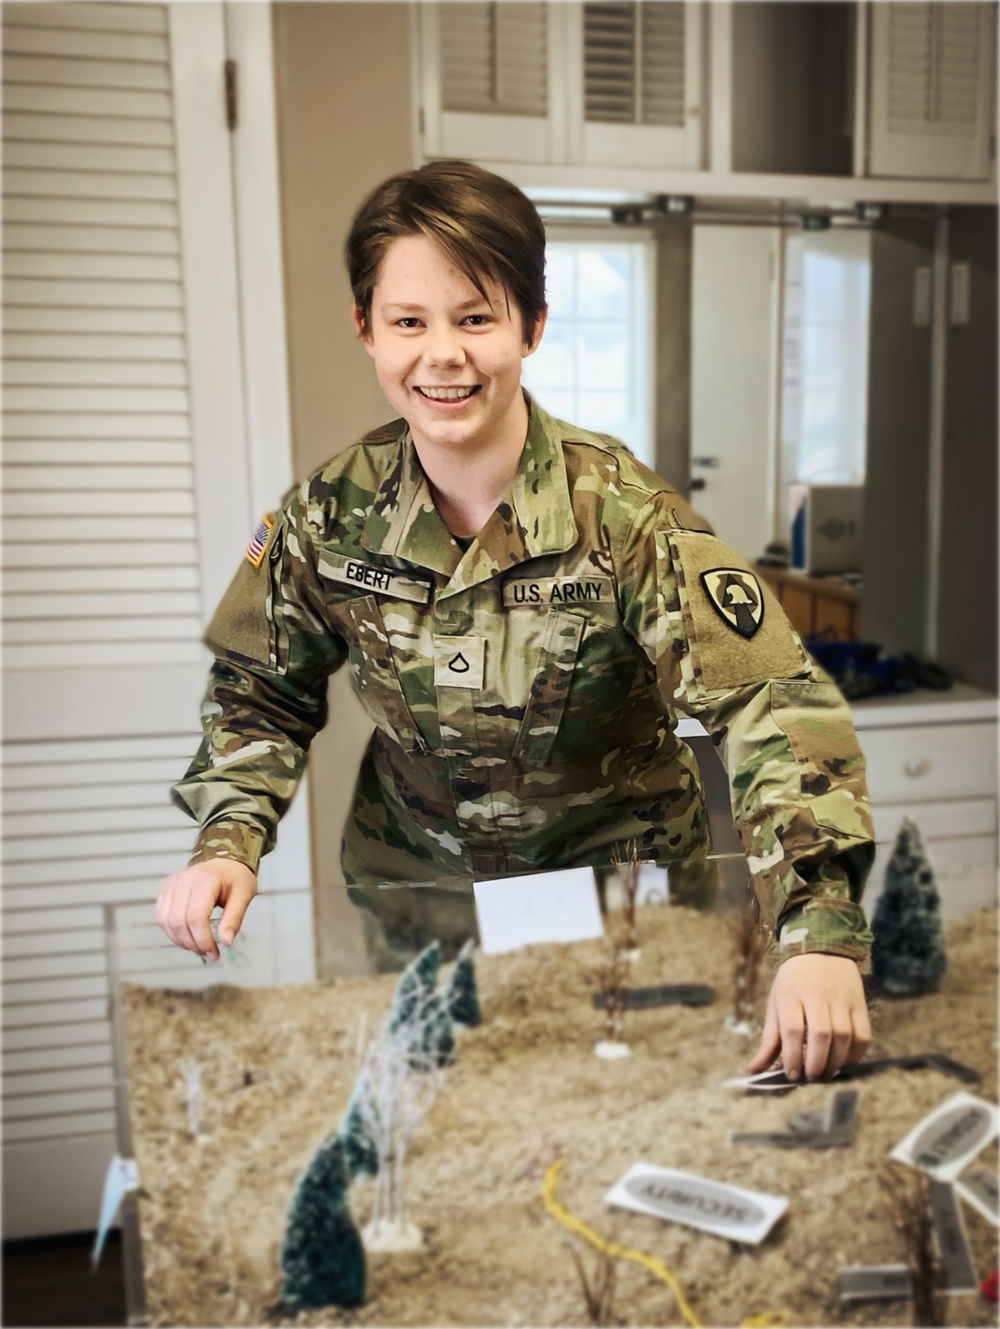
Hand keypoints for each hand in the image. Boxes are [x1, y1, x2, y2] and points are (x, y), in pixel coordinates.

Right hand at [156, 859, 256, 959]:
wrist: (225, 862)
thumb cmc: (235, 878)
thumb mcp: (244, 896)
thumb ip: (234, 919)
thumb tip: (226, 942)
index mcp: (205, 880)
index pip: (196, 917)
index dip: (203, 940)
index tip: (215, 953)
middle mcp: (184, 880)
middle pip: (179, 922)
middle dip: (193, 943)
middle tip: (208, 951)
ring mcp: (172, 883)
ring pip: (166, 922)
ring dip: (181, 940)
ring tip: (198, 945)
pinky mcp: (165, 888)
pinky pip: (161, 917)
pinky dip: (172, 932)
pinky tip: (188, 936)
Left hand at [747, 952, 869, 1080]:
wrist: (821, 949)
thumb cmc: (794, 982)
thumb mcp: (776, 1003)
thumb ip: (769, 1039)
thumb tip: (753, 1069)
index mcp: (790, 994)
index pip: (792, 1029)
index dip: (792, 1056)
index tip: (792, 1075)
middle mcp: (817, 995)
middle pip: (820, 1035)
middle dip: (815, 1063)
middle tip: (810, 1078)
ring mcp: (841, 999)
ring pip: (844, 1037)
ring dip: (835, 1063)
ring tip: (824, 1073)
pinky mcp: (859, 1004)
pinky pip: (863, 1035)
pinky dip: (855, 1055)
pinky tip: (843, 1062)